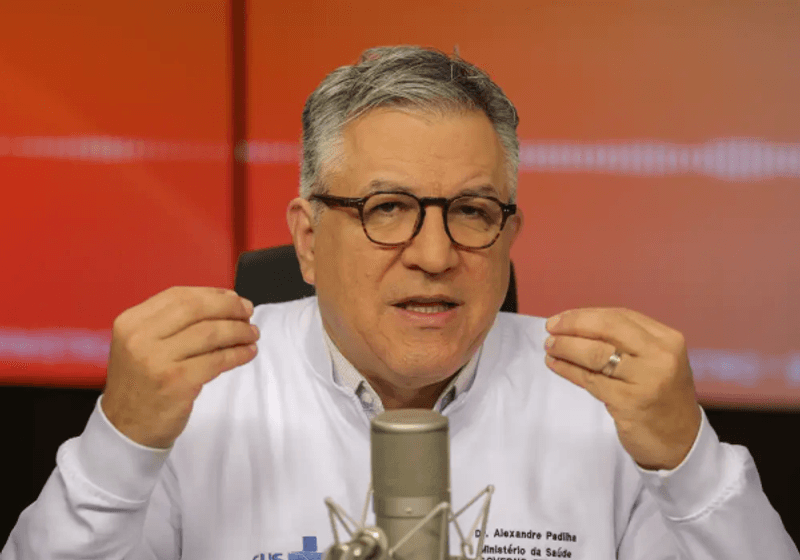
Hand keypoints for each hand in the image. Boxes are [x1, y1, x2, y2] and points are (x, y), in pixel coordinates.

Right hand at [102, 286, 259, 447]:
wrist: (127, 428)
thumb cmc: (143, 383)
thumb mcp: (143, 344)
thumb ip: (173, 322)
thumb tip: (224, 300)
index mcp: (132, 322)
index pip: (179, 296)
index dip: (212, 294)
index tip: (233, 298)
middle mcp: (140, 337)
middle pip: (196, 309)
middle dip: (229, 308)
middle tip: (248, 313)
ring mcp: (157, 360)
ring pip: (210, 333)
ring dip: (238, 331)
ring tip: (252, 334)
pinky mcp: (176, 382)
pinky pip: (217, 360)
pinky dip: (238, 354)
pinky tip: (248, 352)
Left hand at [543, 308, 700, 470]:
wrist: (680, 441)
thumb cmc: (660, 396)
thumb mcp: (654, 361)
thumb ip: (626, 341)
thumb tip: (576, 324)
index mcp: (667, 339)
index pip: (620, 316)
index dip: (585, 315)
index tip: (562, 318)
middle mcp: (660, 356)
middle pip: (607, 328)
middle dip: (573, 325)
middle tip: (550, 329)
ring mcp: (646, 380)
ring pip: (596, 353)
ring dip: (566, 347)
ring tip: (549, 347)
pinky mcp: (630, 402)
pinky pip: (590, 380)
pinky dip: (568, 370)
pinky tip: (556, 365)